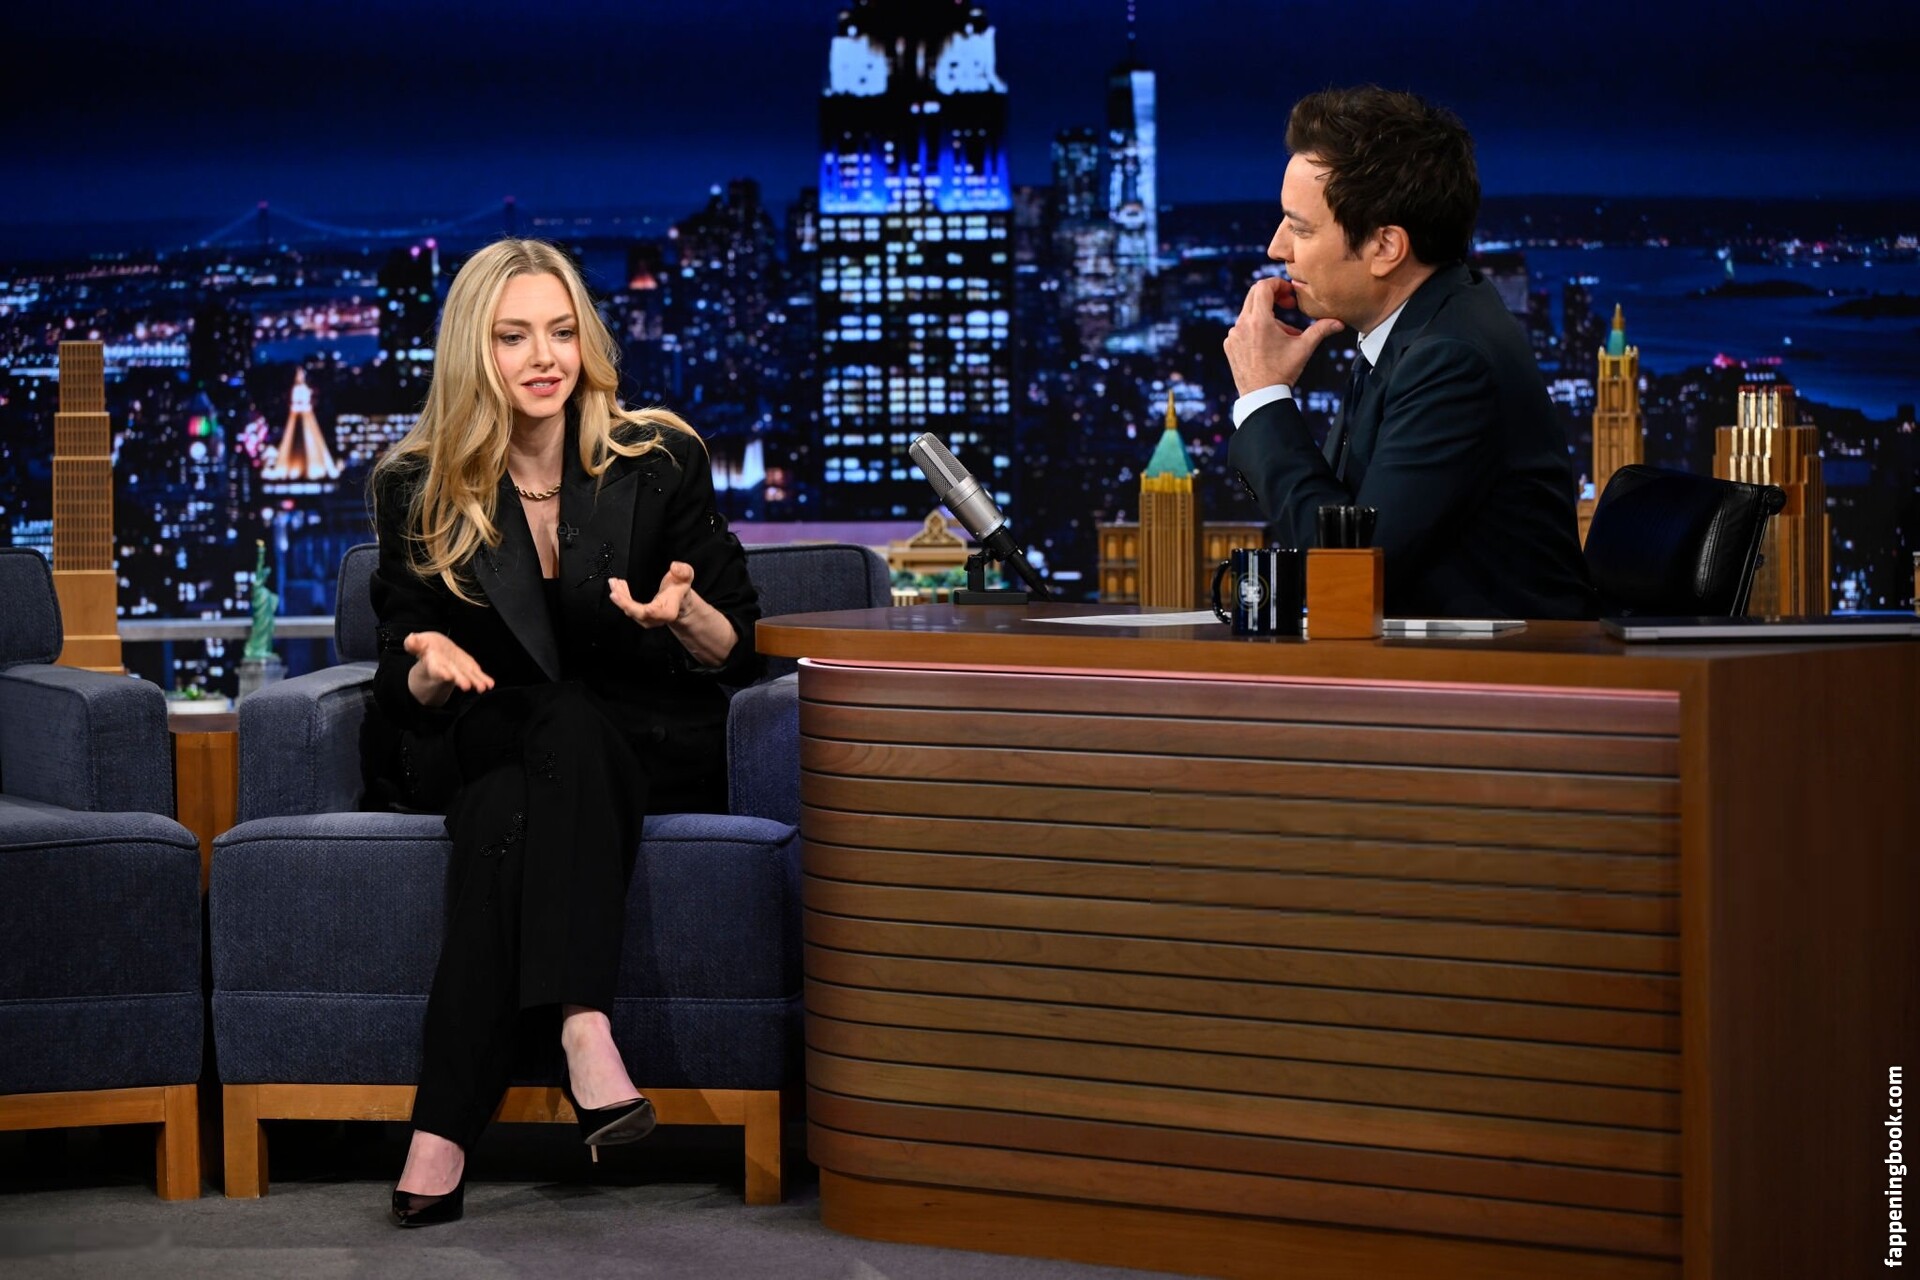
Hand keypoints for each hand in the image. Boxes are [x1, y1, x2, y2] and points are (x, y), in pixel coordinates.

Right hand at [404, 630, 492, 701]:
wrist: (437, 650)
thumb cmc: (427, 647)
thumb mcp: (418, 643)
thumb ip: (415, 643)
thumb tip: (410, 639)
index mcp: (432, 663)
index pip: (436, 669)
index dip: (441, 672)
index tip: (446, 676)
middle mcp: (446, 670)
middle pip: (453, 675)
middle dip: (460, 680)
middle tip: (466, 686)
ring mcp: (459, 670)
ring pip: (467, 677)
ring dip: (475, 682)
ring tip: (482, 688)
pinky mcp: (468, 669)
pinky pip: (476, 675)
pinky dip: (483, 679)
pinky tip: (490, 684)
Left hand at [608, 562, 695, 628]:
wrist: (677, 598)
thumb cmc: (680, 587)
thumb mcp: (686, 575)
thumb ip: (683, 570)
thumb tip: (675, 566)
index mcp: (669, 610)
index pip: (658, 613)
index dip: (647, 611)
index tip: (638, 604)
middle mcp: (657, 618)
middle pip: (639, 614)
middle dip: (625, 603)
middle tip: (615, 591)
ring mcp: (647, 619)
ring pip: (630, 612)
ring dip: (620, 597)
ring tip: (614, 583)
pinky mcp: (639, 615)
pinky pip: (628, 608)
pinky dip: (621, 597)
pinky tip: (617, 586)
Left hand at [1224, 277, 1344, 395]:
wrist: (1261, 397)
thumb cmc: (1282, 373)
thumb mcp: (1303, 349)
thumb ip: (1321, 330)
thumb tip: (1339, 322)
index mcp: (1259, 321)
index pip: (1263, 286)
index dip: (1278, 284)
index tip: (1290, 293)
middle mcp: (1241, 325)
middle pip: (1254, 295)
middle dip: (1273, 296)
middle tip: (1288, 305)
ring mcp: (1233, 335)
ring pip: (1249, 313)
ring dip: (1267, 316)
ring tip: (1283, 333)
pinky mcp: (1229, 345)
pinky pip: (1242, 328)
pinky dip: (1256, 329)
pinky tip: (1269, 343)